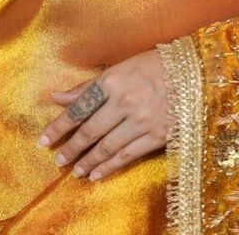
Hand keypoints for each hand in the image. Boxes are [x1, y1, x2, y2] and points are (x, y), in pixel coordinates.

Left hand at [36, 48, 169, 182]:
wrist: (196, 72)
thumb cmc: (154, 64)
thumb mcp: (120, 67)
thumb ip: (89, 86)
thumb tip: (58, 97)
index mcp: (112, 81)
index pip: (78, 108)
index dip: (59, 126)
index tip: (43, 140)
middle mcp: (124, 102)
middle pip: (89, 130)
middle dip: (70, 147)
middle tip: (57, 159)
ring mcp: (141, 121)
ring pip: (106, 146)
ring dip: (87, 160)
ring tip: (74, 170)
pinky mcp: (156, 136)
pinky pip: (127, 155)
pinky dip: (109, 166)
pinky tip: (96, 174)